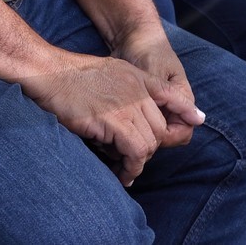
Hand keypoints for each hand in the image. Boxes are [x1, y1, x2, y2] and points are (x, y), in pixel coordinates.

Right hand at [19, 51, 176, 185]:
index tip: (196, 120)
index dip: (184, 108)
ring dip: (138, 162)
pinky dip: (131, 167)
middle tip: (131, 158)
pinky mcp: (113, 121)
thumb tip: (129, 112)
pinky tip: (122, 173)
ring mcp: (127, 104)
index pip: (170, 92)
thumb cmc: (69, 77)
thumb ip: (126, 87)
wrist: (49, 74)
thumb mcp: (107, 73)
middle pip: (160, 127)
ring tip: (125, 170)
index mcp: (136, 76)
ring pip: (149, 143)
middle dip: (149, 147)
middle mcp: (137, 89)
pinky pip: (135, 151)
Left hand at [114, 28, 202, 149]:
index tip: (145, 131)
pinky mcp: (142, 105)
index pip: (182, 133)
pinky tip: (116, 121)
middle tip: (128, 132)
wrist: (131, 36)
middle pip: (166, 137)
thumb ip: (172, 96)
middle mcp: (172, 106)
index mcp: (181, 99)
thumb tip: (200, 119)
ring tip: (120, 128)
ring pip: (152, 133)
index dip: (166, 137)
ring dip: (138, 134)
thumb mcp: (157, 73)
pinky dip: (130, 126)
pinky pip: (140, 124)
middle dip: (149, 139)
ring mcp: (157, 106)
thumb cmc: (147, 50)